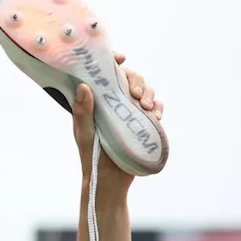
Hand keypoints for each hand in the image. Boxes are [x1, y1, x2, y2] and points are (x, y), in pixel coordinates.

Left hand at [71, 52, 162, 191]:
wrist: (110, 182)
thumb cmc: (92, 157)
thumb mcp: (85, 134)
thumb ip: (83, 113)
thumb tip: (83, 86)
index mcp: (95, 101)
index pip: (103, 74)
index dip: (111, 61)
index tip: (121, 58)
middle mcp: (113, 102)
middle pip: (128, 78)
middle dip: (136, 80)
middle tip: (137, 95)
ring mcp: (129, 111)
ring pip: (144, 90)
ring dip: (149, 93)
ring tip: (147, 107)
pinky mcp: (143, 122)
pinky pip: (156, 107)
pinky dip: (158, 107)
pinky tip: (155, 115)